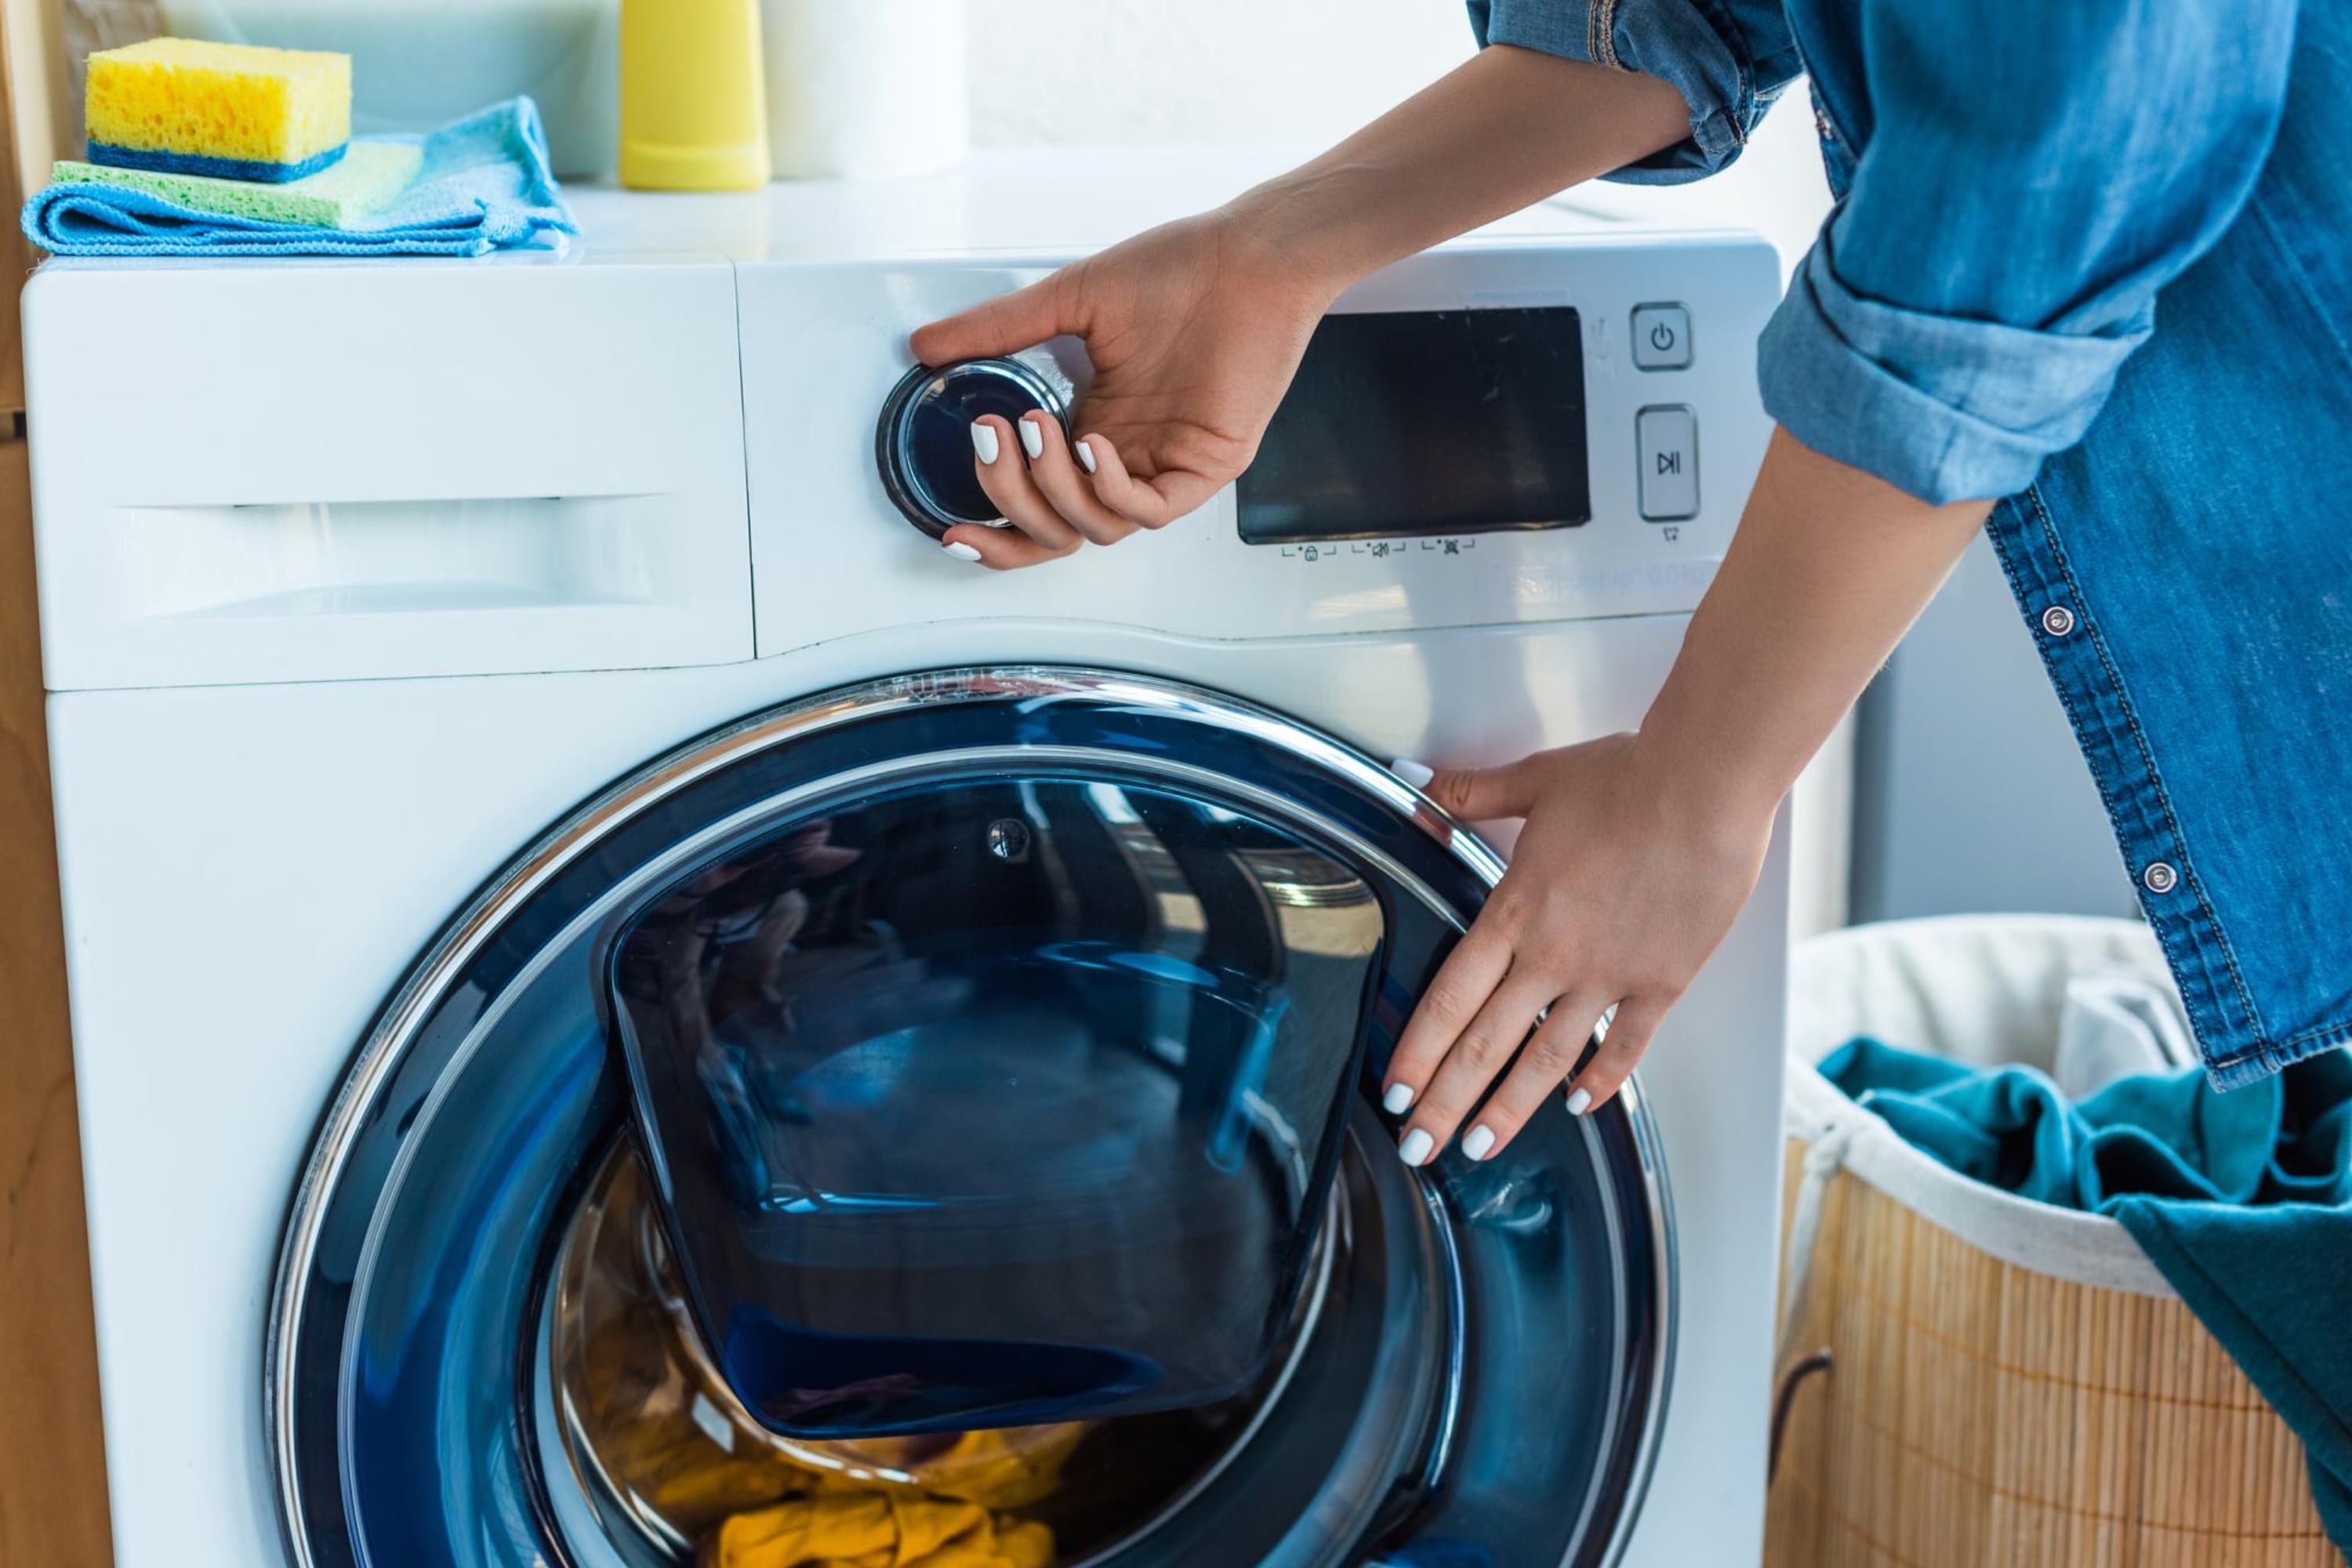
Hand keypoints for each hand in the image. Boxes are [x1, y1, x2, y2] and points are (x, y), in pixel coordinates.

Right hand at [907, 206, 1335, 568]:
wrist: (1248, 256)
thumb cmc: (1176, 272)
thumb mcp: (1067, 301)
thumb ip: (997, 329)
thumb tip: (926, 345)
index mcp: (1090, 429)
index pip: (1037, 509)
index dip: (994, 529)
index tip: (951, 526)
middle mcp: (1124, 458)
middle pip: (1056, 531)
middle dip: (1011, 500)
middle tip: (992, 440)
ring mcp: (1165, 466)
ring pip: (1096, 526)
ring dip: (1055, 488)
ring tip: (1038, 430)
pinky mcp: (1206, 467)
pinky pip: (1149, 510)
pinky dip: (1111, 489)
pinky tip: (1091, 446)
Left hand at [1382, 733, 1774, 1164]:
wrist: (1706, 788)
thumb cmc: (1626, 779)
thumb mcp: (1534, 780)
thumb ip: (1469, 793)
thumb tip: (1414, 785)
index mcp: (1513, 911)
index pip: (1447, 999)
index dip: (1416, 1052)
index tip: (1395, 1092)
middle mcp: (1552, 955)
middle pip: (1483, 1046)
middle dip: (1444, 1105)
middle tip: (1418, 1148)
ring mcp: (1607, 975)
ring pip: (1545, 1060)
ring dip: (1508, 1110)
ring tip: (1480, 1149)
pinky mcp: (1661, 982)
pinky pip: (1625, 1045)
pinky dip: (1600, 1081)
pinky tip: (1578, 1105)